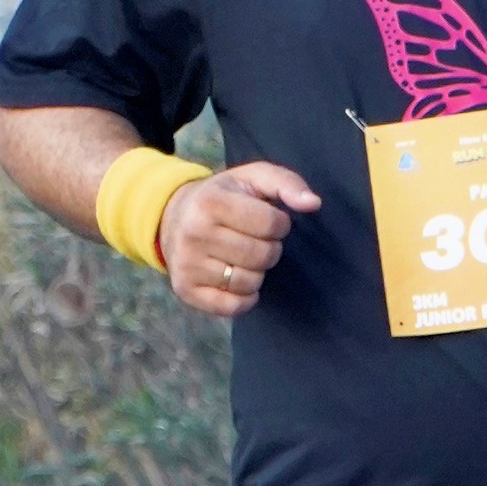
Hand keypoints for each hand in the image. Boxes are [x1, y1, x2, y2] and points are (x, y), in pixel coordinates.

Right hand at [158, 160, 320, 317]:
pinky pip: (233, 307)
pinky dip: (245, 297)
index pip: (271, 224)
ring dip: (257, 273)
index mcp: (211, 201)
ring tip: (243, 256)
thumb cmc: (224, 197)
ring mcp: (188, 265)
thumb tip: (314, 203)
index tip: (267, 219)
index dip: (279, 224)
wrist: (172, 217)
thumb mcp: (252, 178)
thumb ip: (287, 183)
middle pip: (262, 256)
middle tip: (255, 239)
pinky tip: (238, 279)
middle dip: (269, 249)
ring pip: (249, 283)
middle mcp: (194, 233)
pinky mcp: (186, 290)